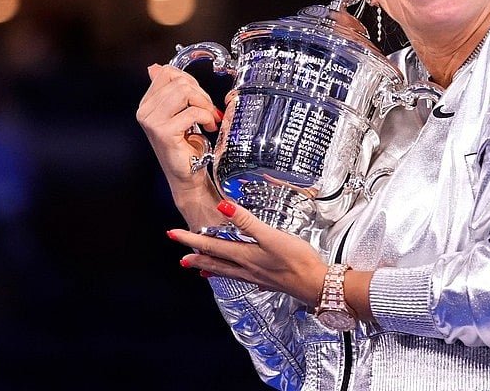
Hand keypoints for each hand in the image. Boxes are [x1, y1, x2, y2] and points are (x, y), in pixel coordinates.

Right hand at [137, 63, 223, 227]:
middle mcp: (145, 111)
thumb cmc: (186, 146)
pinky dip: (206, 117)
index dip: (190, 80)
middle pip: (179, 81)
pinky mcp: (163, 132)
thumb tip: (155, 67)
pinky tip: (208, 128)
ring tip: (208, 118)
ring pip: (184, 92)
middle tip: (208, 111)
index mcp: (147, 104)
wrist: (187, 176)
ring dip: (204, 104)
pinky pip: (192, 112)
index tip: (200, 97)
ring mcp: (152, 121)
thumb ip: (171, 91)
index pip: (167, 72)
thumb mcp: (179, 113)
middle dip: (200, 93)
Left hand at [168, 200, 328, 305]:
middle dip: (196, 256)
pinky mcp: (267, 281)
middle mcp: (246, 268)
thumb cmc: (296, 260)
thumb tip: (223, 207)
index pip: (210, 245)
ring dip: (210, 267)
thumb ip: (247, 221)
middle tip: (181, 257)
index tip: (173, 234)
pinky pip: (240, 277)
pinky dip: (230, 274)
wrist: (315, 283)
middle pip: (215, 261)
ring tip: (199, 268)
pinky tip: (236, 276)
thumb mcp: (271, 235)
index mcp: (244, 255)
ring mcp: (256, 276)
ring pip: (226, 271)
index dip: (191, 238)